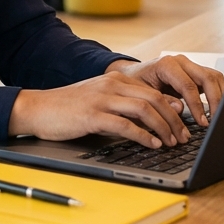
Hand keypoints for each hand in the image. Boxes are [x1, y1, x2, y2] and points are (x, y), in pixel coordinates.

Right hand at [8, 70, 191, 148]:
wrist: (38, 108)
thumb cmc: (70, 109)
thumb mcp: (101, 103)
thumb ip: (125, 107)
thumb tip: (154, 120)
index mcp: (116, 79)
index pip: (155, 92)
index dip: (174, 110)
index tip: (184, 126)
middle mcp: (112, 85)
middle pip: (155, 99)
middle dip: (174, 120)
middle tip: (184, 137)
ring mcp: (102, 99)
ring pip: (144, 109)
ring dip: (163, 128)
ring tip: (172, 142)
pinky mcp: (92, 115)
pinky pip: (125, 125)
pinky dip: (143, 136)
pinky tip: (152, 144)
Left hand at [106, 56, 223, 128]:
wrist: (132, 75)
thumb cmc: (135, 84)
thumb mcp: (142, 94)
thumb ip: (160, 100)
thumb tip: (180, 109)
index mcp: (167, 64)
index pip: (188, 85)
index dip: (197, 106)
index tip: (202, 123)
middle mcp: (181, 61)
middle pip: (208, 77)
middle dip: (215, 101)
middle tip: (215, 121)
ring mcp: (190, 65)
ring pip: (214, 77)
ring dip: (220, 96)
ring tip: (219, 116)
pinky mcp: (195, 72)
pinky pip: (213, 80)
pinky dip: (218, 93)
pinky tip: (218, 108)